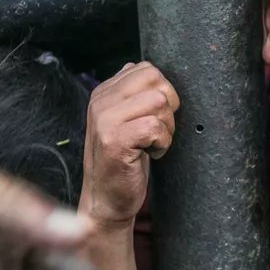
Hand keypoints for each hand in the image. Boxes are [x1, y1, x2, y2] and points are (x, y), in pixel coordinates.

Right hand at [80, 61, 179, 227]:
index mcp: (104, 93)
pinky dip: (162, 144)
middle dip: (168, 107)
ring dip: (166, 128)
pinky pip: (155, 127)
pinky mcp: (114, 140)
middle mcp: (101, 101)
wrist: (105, 200)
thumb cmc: (123, 162)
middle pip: (156, 80)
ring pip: (159, 102)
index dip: (163, 93)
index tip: (154, 118)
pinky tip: (149, 154)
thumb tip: (146, 70)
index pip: (147, 69)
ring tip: (152, 144)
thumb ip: (132, 95)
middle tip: (157, 132)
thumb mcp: (125, 121)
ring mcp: (105, 120)